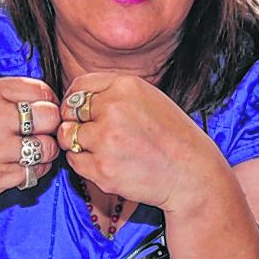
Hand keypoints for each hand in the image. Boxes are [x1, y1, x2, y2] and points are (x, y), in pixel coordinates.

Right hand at [0, 77, 61, 205]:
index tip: (43, 114)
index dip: (49, 104)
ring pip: (47, 148)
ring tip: (29, 154)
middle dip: (50, 127)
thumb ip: (6, 94)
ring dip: (44, 153)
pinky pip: (33, 173)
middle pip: (51, 118)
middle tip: (40, 135)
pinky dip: (32, 172)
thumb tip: (48, 100)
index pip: (42, 91)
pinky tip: (18, 169)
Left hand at [56, 74, 228, 211]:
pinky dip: (85, 163)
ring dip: (78, 143)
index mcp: (125, 86)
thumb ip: (114, 93)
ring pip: (68, 136)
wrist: (191, 173)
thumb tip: (76, 98)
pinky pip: (75, 161)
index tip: (78, 111)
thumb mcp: (148, 97)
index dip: (74, 99)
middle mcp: (113, 108)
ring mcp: (105, 139)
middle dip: (75, 122)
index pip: (79, 85)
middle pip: (69, 111)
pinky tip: (107, 163)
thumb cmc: (172, 136)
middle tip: (93, 134)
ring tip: (102, 149)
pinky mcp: (102, 168)